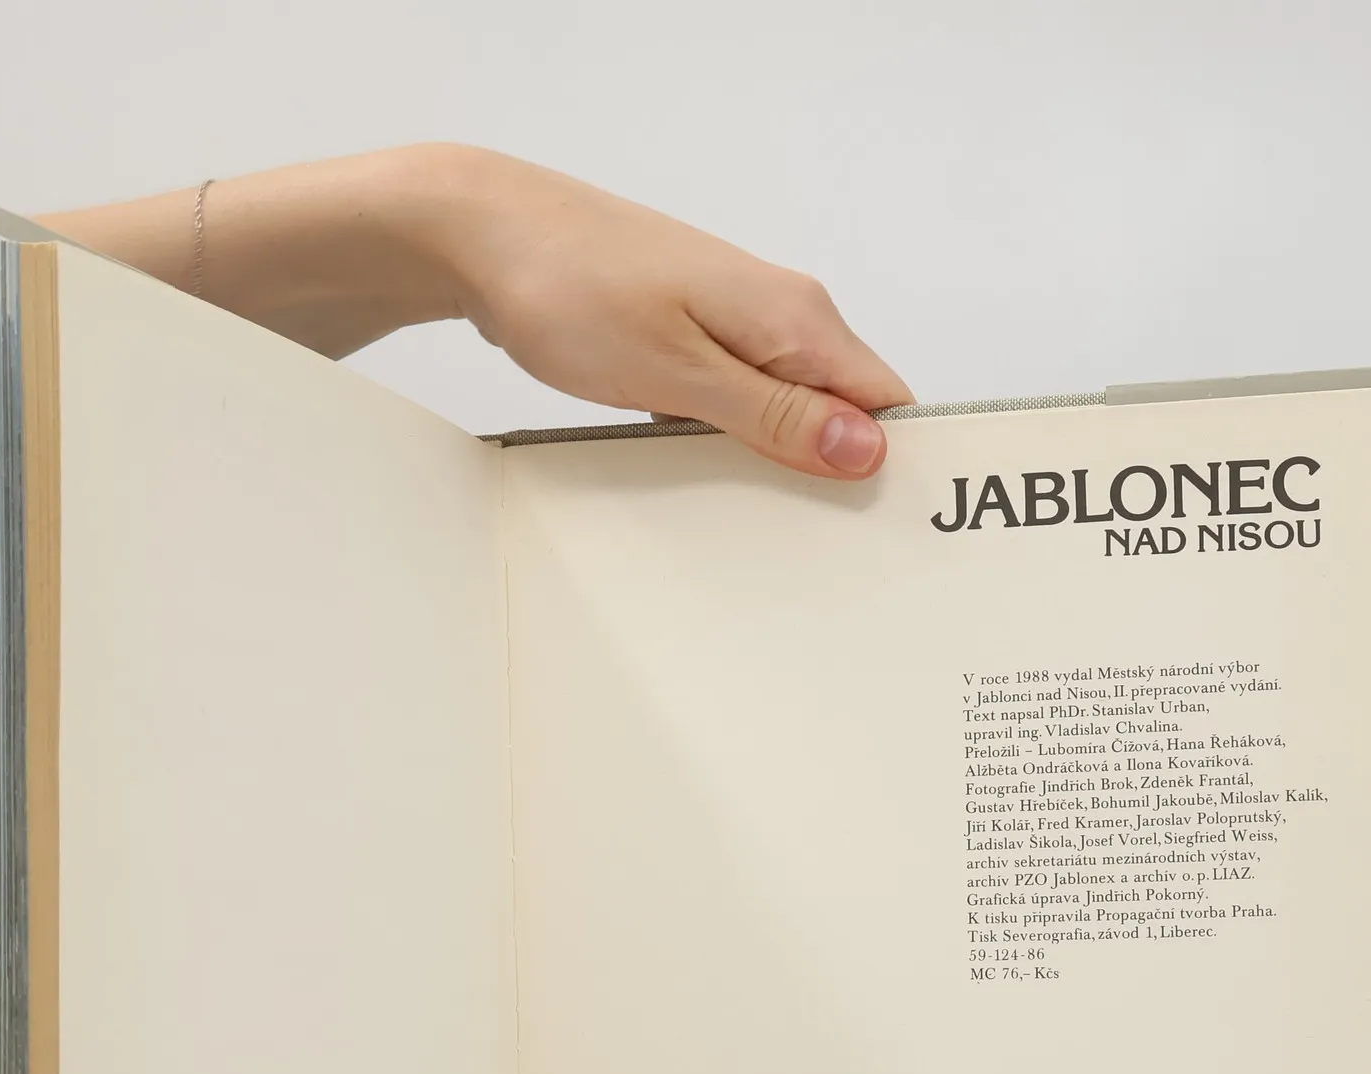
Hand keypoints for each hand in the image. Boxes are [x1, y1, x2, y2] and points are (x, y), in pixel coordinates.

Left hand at [419, 148, 915, 479]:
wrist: (482, 236)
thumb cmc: (568, 290)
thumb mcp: (677, 372)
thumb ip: (774, 413)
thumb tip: (865, 449)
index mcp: (794, 316)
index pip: (886, 403)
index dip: (888, 467)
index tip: (873, 527)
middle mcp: (780, 311)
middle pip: (843, 410)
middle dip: (831, 473)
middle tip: (802, 538)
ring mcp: (735, 320)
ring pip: (789, 407)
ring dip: (774, 459)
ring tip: (746, 509)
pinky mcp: (695, 332)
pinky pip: (740, 398)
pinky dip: (728, 437)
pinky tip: (699, 466)